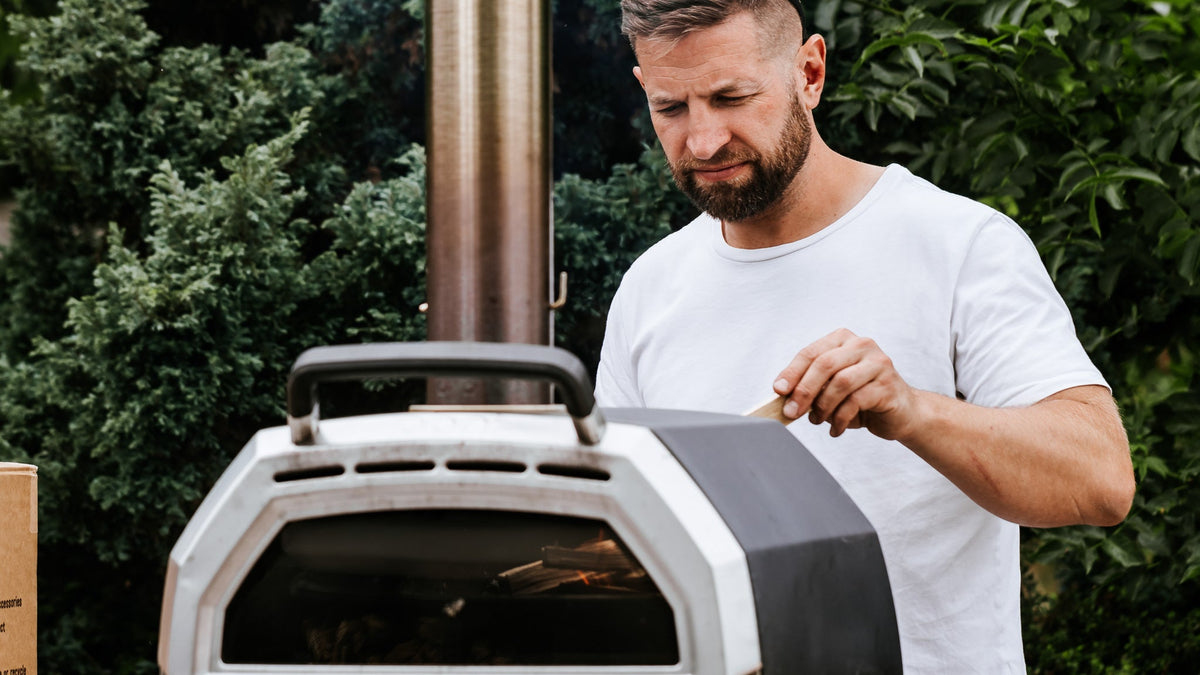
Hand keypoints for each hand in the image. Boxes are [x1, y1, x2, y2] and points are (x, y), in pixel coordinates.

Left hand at [773, 328, 918, 439]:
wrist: (902, 412)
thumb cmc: (863, 397)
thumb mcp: (832, 388)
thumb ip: (812, 386)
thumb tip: (784, 395)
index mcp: (843, 340)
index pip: (811, 353)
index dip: (792, 372)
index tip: (778, 390)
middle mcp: (862, 345)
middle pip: (824, 365)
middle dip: (804, 391)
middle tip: (792, 412)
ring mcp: (878, 363)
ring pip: (840, 383)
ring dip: (823, 407)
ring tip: (818, 420)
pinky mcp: (888, 385)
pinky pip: (856, 401)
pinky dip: (840, 419)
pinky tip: (836, 429)